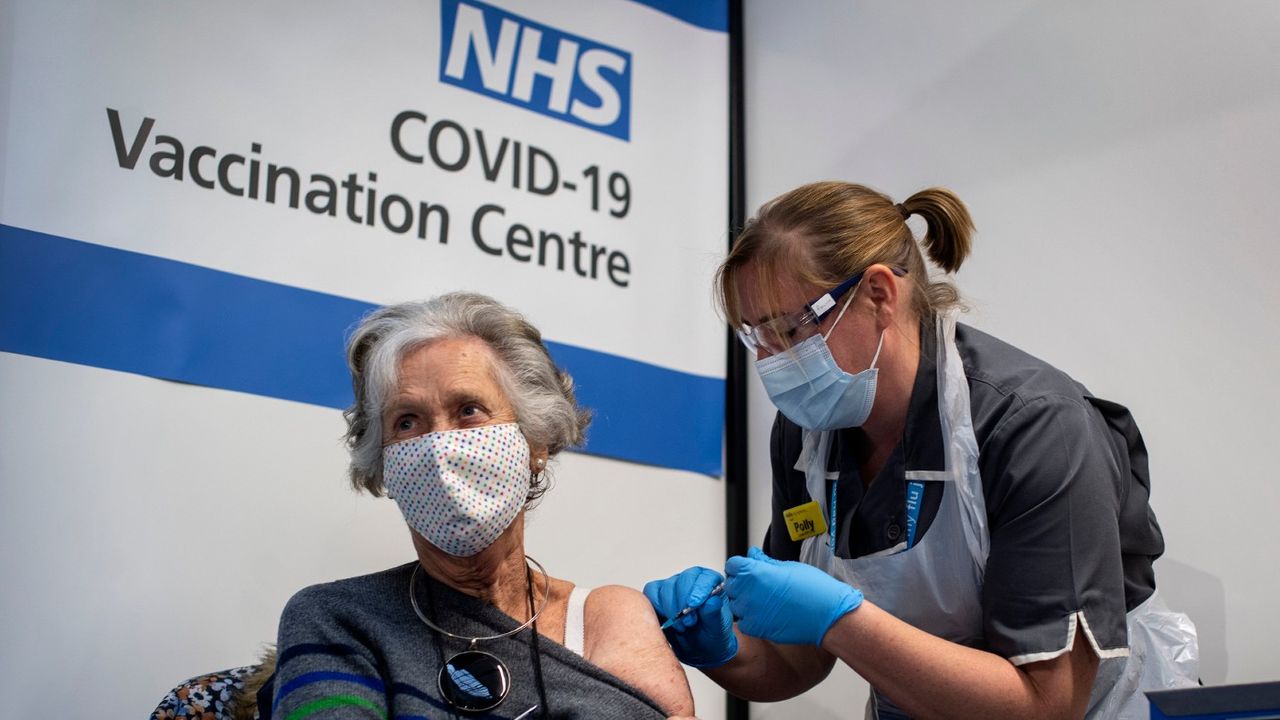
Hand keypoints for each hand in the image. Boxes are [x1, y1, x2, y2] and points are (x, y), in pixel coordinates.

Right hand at [643, 566, 737, 667]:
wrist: (698, 648)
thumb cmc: (710, 635)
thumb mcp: (717, 629)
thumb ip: (714, 614)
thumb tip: (712, 601)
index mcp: (711, 583)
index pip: (705, 577)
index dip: (699, 589)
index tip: (695, 605)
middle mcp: (692, 580)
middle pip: (684, 579)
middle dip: (684, 601)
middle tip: (689, 622)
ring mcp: (674, 586)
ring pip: (667, 587)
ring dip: (672, 609)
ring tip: (681, 627)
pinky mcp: (657, 594)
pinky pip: (651, 593)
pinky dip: (657, 608)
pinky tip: (667, 621)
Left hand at [724, 546, 862, 645]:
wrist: (828, 615)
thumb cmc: (813, 588)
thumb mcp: (788, 567)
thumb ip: (765, 562)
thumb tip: (752, 554)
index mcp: (755, 572)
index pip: (732, 565)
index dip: (740, 566)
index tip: (748, 569)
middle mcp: (748, 592)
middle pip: (731, 584)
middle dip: (741, 583)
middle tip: (759, 586)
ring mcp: (750, 612)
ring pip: (735, 604)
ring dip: (744, 602)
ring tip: (765, 601)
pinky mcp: (756, 629)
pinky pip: (743, 622)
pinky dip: (750, 619)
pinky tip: (765, 614)